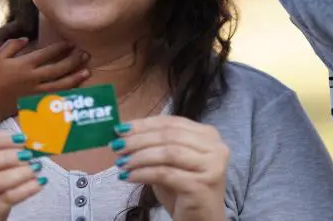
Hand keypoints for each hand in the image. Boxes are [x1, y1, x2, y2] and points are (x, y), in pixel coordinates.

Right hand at [0, 38, 89, 120]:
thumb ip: (12, 45)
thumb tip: (27, 39)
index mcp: (24, 66)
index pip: (46, 54)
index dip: (60, 48)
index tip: (70, 43)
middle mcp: (32, 79)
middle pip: (58, 69)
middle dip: (73, 61)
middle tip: (85, 54)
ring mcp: (36, 92)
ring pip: (60, 84)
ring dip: (75, 77)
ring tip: (87, 71)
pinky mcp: (36, 103)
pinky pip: (55, 96)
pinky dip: (67, 92)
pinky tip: (76, 88)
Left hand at [112, 116, 228, 220]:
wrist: (201, 220)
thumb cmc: (183, 189)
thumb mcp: (168, 161)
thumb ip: (153, 144)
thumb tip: (122, 132)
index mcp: (208, 134)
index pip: (170, 122)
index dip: (143, 125)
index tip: (120, 129)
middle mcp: (215, 147)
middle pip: (169, 136)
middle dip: (138, 140)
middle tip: (116, 146)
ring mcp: (211, 166)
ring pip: (168, 153)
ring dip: (139, 156)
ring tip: (121, 163)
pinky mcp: (202, 185)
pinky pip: (165, 174)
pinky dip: (143, 173)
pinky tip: (129, 176)